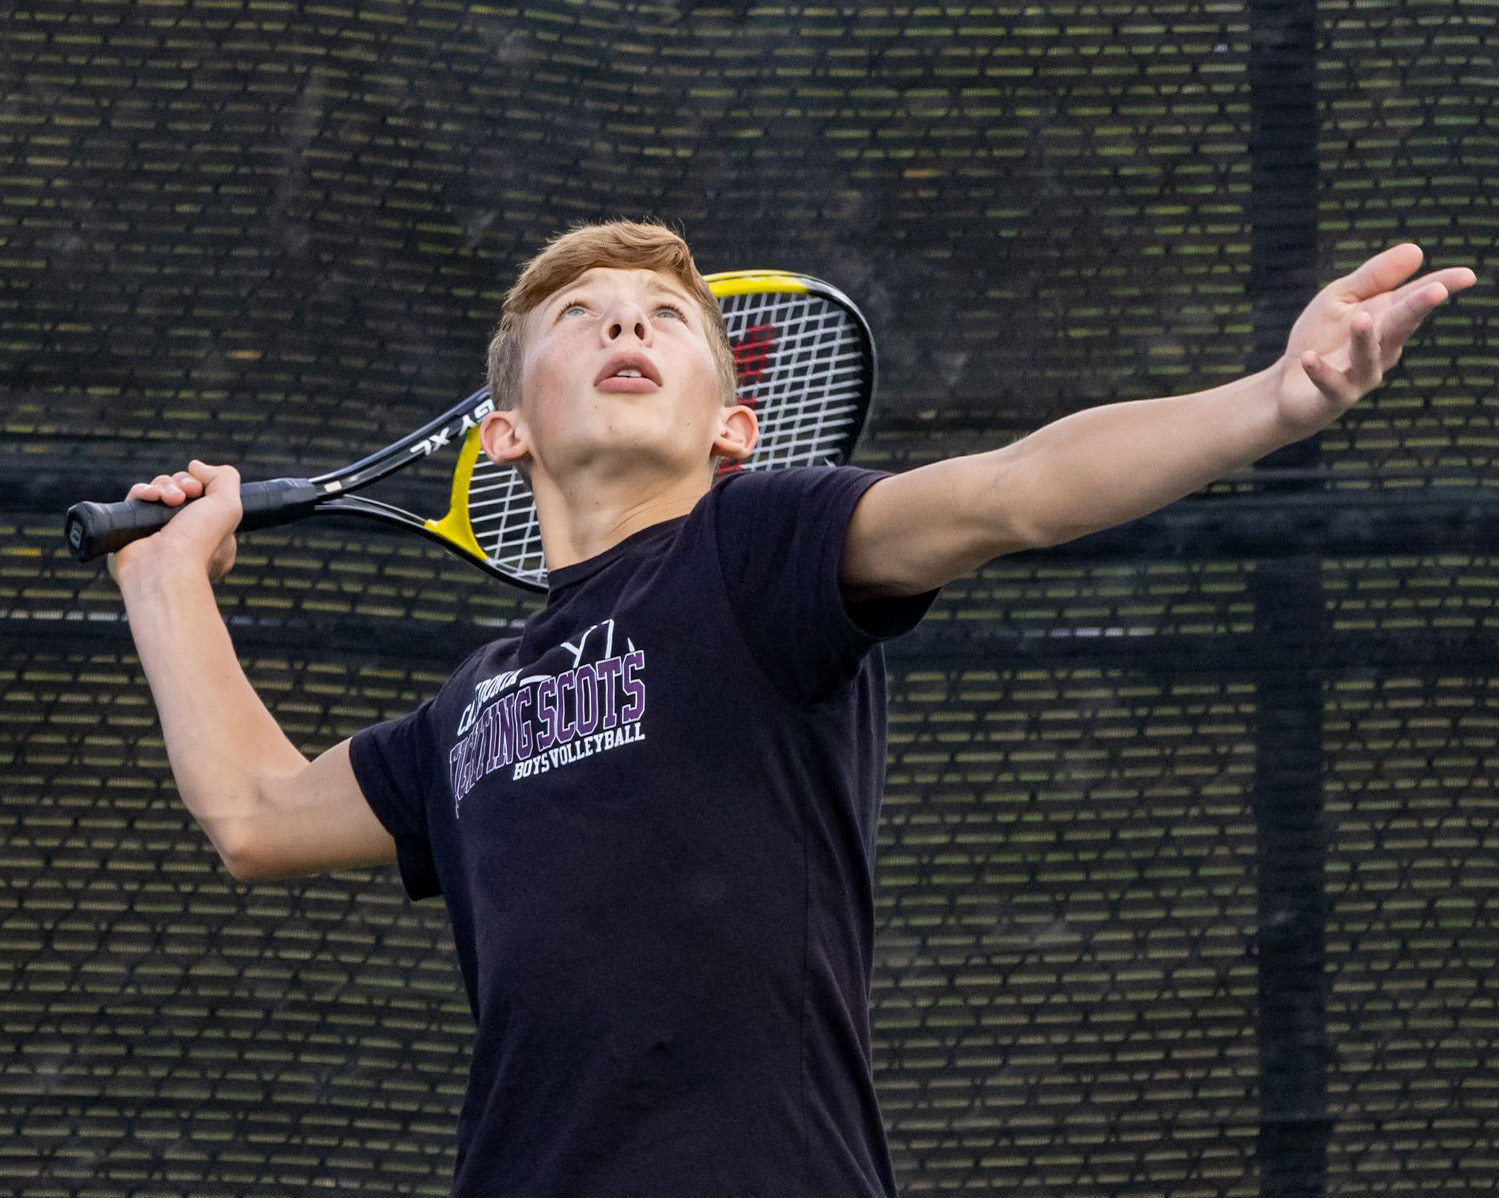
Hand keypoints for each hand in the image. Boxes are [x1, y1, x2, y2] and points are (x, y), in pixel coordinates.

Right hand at [108, 460, 241, 584]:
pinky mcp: (130, 530)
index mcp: (212, 535)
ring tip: (169, 499)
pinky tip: (150, 497)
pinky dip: (143, 492)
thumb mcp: (229, 505)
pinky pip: (136, 499)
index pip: (205, 498)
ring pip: (158, 491)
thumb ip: (224, 477)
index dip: (202, 486)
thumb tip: (196, 466)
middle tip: (185, 495)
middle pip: (181, 490)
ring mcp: (157, 532)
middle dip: (182, 484)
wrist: (165, 567)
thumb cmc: (200, 542)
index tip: (200, 490)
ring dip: (164, 486)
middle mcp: (184, 535)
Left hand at [1275, 243, 1476, 436]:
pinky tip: (1309, 357)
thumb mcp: (1341, 298)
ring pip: (1368, 357)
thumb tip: (1417, 250)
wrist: (1289, 386)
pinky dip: (1319, 370)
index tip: (1468, 275)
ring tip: (1361, 319)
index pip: (1416, 299)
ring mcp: (1360, 374)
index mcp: (1386, 319)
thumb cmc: (1321, 337)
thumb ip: (1374, 276)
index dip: (1441, 286)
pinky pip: (1329, 383)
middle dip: (1416, 309)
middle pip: (1400, 326)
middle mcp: (1382, 348)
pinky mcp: (1333, 395)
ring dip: (1364, 339)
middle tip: (1436, 291)